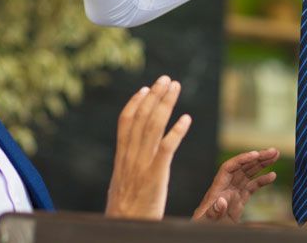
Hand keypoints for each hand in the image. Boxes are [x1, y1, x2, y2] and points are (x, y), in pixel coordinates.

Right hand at [105, 76, 190, 219]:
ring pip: (153, 126)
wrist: (124, 229)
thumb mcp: (120, 185)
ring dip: (166, 104)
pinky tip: (186, 118)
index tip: (145, 88)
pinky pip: (166, 148)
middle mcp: (130, 157)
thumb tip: (128, 159)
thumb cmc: (124, 214)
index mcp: (121, 158)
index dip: (135, 103)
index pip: (125, 122)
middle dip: (154, 96)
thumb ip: (126, 169)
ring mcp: (142, 165)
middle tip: (166, 79)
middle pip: (142, 118)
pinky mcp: (155, 176)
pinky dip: (176, 131)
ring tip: (175, 87)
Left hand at [192, 148, 279, 222]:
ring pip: (249, 174)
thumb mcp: (206, 220)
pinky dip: (262, 181)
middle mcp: (226, 186)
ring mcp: (233, 193)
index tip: (256, 154)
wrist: (204, 234)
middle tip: (273, 151)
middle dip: (257, 157)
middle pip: (242, 167)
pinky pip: (252, 187)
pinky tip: (272, 176)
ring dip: (262, 164)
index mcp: (217, 188)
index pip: (229, 167)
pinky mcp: (239, 201)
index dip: (242, 159)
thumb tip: (221, 201)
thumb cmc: (202, 226)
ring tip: (275, 155)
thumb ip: (214, 211)